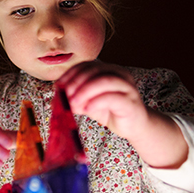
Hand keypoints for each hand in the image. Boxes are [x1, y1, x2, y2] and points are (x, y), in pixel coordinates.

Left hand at [59, 61, 187, 168]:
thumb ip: (76, 98)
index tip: (59, 85)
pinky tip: (87, 109)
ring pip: (105, 81)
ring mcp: (127, 87)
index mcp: (109, 70)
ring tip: (73, 103)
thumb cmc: (112, 112)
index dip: (71, 74)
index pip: (87, 65)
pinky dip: (97, 102)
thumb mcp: (90, 103)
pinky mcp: (131, 102)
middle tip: (65, 96)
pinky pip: (113, 98)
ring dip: (85, 91)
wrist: (134, 127)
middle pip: (95, 70)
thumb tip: (59, 98)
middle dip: (76, 82)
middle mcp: (119, 74)